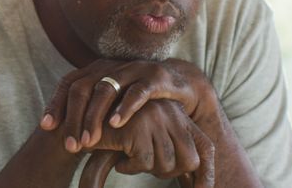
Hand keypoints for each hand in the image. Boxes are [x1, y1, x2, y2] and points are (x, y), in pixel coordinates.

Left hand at [40, 58, 213, 150]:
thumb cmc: (136, 98)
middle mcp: (109, 66)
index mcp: (95, 70)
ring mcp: (131, 69)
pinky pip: (136, 92)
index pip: (68, 84)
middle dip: (74, 118)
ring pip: (105, 89)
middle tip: (71, 145)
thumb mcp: (109, 103)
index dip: (55, 104)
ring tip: (89, 141)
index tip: (46, 127)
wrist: (178, 84)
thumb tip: (62, 133)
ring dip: (95, 117)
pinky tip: (115, 124)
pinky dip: (125, 108)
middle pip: (82, 88)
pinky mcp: (154, 77)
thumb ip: (89, 112)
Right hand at [83, 99, 214, 186]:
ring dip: (146, 169)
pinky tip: (120, 159)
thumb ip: (173, 154)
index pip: (206, 149)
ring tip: (129, 158)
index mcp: (178, 115)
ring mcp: (156, 118)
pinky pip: (145, 162)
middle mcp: (172, 112)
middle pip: (190, 161)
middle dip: (169, 172)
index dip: (206, 176)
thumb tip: (199, 185)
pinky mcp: (138, 126)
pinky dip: (130, 168)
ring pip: (167, 163)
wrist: (85, 123)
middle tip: (146, 167)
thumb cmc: (117, 135)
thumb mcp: (150, 141)